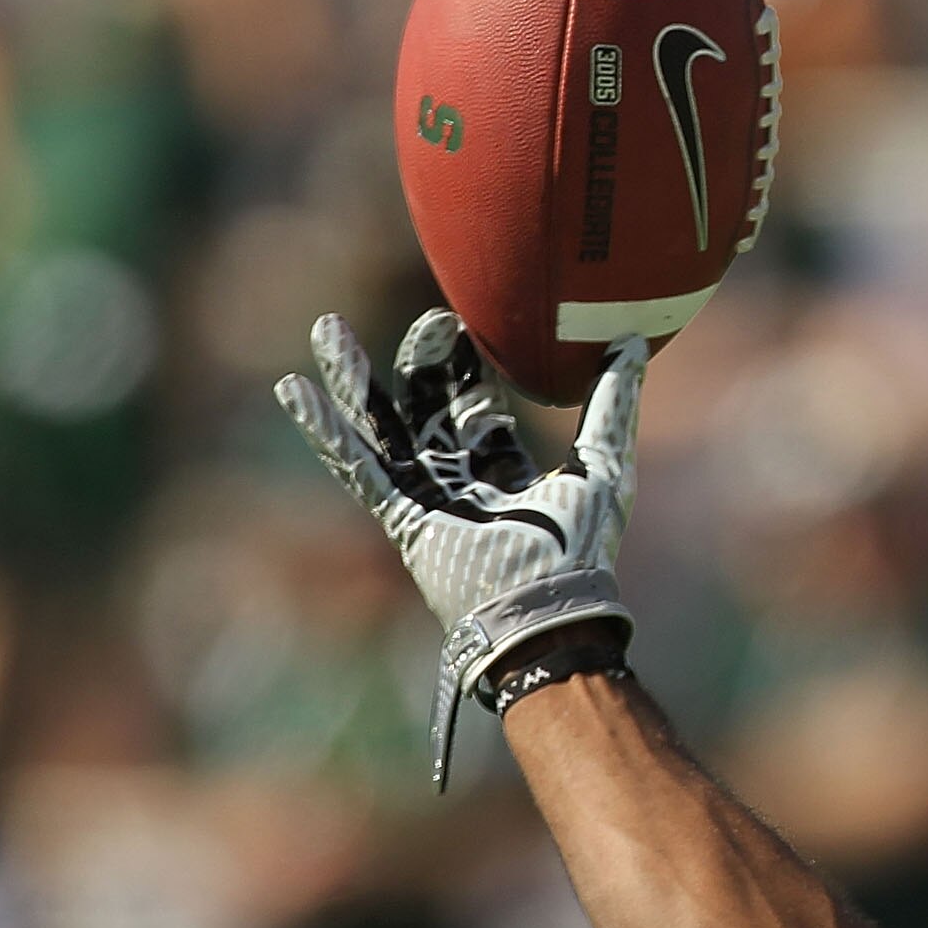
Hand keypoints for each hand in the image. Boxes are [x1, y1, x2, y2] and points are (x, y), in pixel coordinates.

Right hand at [275, 308, 646, 786]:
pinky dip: (324, 430)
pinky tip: (294, 389)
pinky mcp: (402, 517)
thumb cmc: (581, 548)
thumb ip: (612, 404)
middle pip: (427, 411)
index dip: (467, 367)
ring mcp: (428, 498)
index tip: (463, 320)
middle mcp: (461, 481)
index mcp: (504, 471)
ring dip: (354, 381)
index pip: (476, 409)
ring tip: (327, 329)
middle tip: (430, 320)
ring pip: (384, 429)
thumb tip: (633, 341)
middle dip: (423, 365)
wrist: (550, 606)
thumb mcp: (604, 464)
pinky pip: (357, 467)